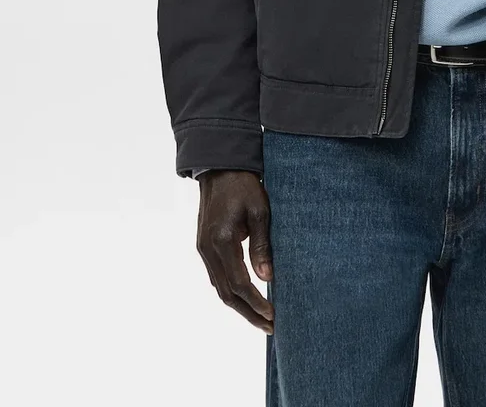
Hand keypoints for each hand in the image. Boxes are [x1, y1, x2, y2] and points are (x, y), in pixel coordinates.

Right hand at [196, 170, 274, 333]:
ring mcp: (203, 249)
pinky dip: (231, 291)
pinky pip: (216, 276)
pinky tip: (246, 298)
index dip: (256, 302)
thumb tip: (268, 278)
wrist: (220, 167)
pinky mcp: (205, 246)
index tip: (273, 315)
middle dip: (248, 313)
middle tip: (270, 327)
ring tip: (261, 319)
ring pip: (219, 288)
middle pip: (226, 293)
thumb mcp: (260, 212)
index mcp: (222, 241)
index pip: (238, 284)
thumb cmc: (244, 186)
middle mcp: (208, 250)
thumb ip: (262, 246)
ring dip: (240, 306)